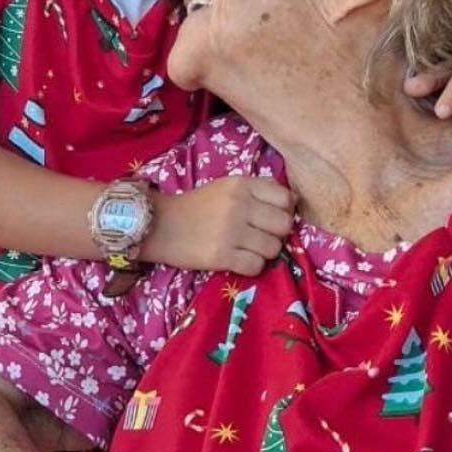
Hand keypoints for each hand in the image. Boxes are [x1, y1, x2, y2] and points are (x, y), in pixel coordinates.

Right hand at [151, 175, 295, 274]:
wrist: (159, 225)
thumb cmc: (196, 207)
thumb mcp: (226, 187)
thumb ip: (257, 192)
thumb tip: (292, 204)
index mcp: (241, 185)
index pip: (285, 199)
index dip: (284, 212)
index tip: (271, 219)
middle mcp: (239, 205)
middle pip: (284, 225)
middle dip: (277, 235)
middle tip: (261, 237)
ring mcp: (231, 231)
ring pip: (273, 248)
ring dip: (264, 253)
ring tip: (247, 249)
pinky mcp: (222, 256)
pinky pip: (256, 266)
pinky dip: (251, 266)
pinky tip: (238, 260)